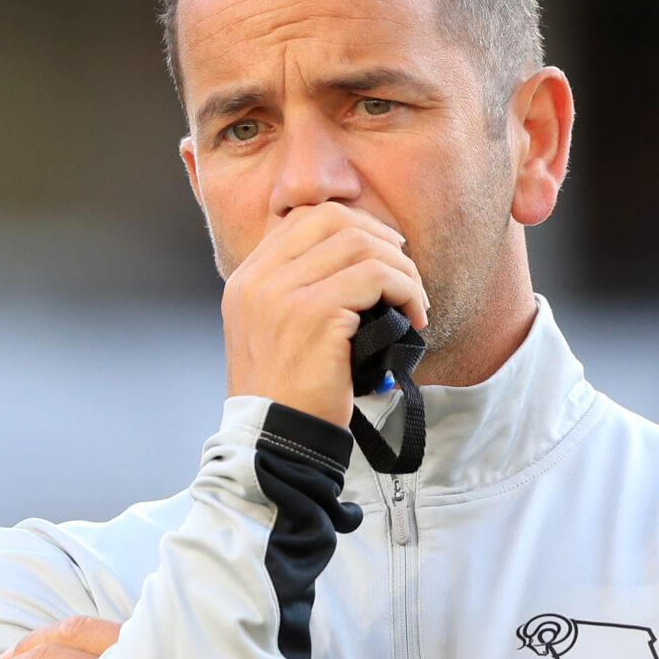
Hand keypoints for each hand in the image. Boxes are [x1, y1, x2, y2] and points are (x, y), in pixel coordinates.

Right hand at [221, 201, 428, 423]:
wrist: (274, 440)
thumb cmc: (285, 394)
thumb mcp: (273, 333)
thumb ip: (296, 292)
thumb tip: (359, 258)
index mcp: (246, 280)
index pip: (301, 218)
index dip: (351, 226)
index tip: (380, 254)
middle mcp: (258, 279)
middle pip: (333, 219)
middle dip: (381, 239)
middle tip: (404, 274)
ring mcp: (282, 293)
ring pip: (361, 243)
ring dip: (401, 269)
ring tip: (413, 302)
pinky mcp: (314, 313)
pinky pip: (376, 276)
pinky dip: (406, 291)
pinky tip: (412, 318)